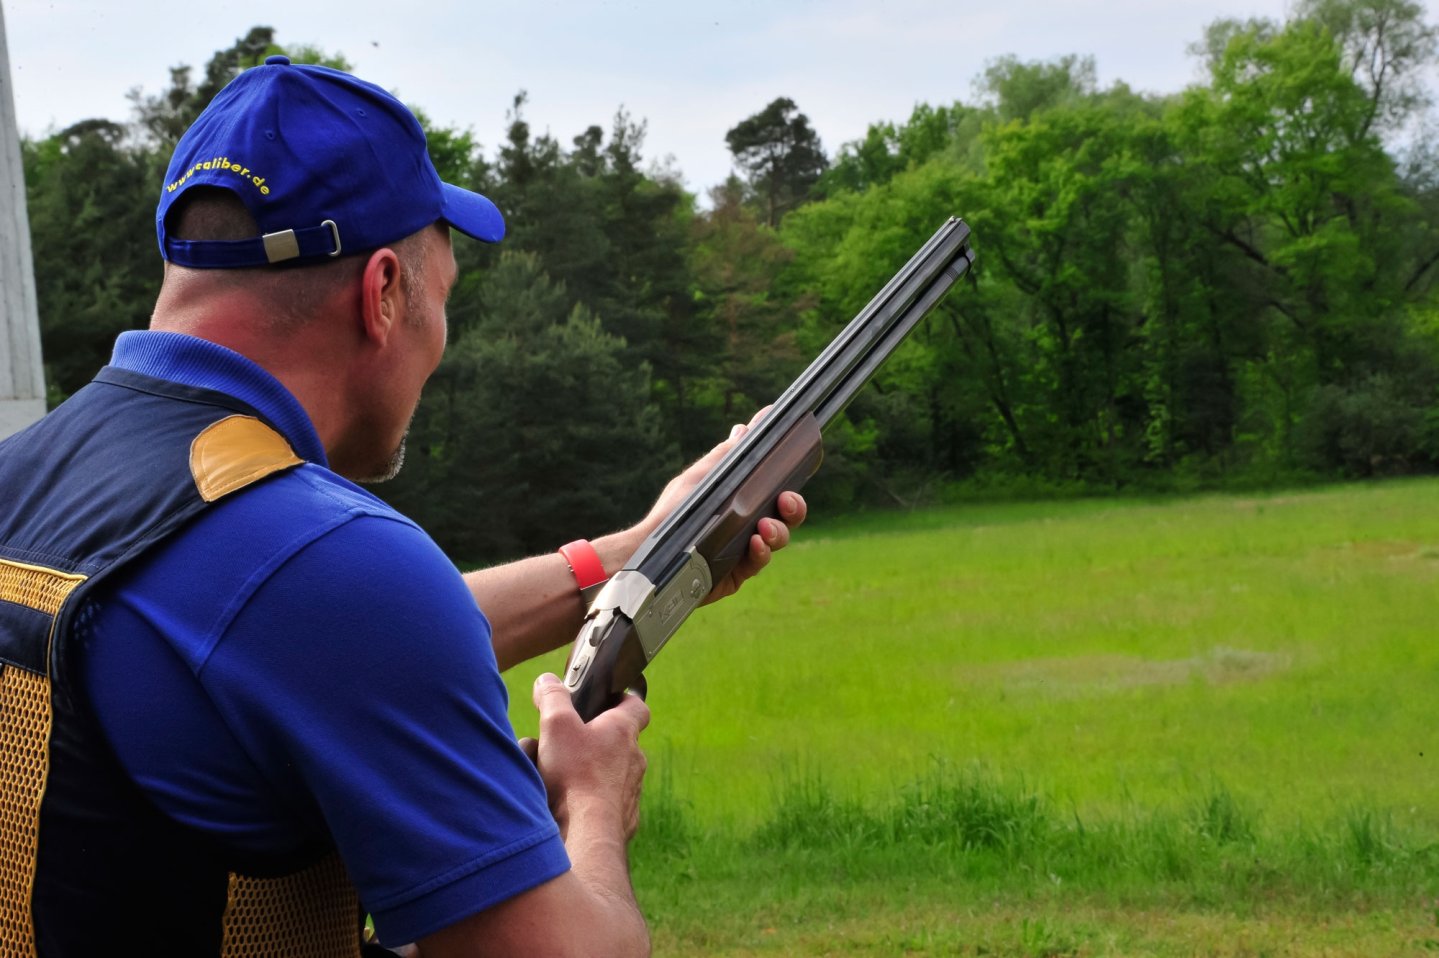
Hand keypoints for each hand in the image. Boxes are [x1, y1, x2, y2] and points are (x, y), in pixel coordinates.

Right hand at [524, 673, 648, 839]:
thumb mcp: (556, 725)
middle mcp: (633, 760)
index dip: (622, 699)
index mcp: (623, 731)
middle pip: (614, 742)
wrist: (587, 834)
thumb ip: (553, 697)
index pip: (637, 706)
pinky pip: (603, 803)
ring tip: (550, 778)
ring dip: (581, 772)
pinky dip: (584, 801)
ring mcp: (630, 791)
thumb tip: (547, 681)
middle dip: (586, 742)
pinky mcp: (622, 818)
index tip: (606, 700)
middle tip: (560, 746)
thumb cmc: (576, 775)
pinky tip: (561, 805)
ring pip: (606, 774)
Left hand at [640, 408, 808, 604]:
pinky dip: (761, 552)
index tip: (796, 463)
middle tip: (786, 500)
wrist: (647, 551)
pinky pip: (759, 562)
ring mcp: (746, 550)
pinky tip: (755, 544)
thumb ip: (725, 456)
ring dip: (778, 531)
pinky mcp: (738, 573)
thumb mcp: (699, 479)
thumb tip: (744, 428)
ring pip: (778, 539)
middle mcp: (750, 524)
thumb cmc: (671, 513)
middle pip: (787, 516)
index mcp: (744, 501)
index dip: (789, 480)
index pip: (776, 489)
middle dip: (794, 507)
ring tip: (764, 527)